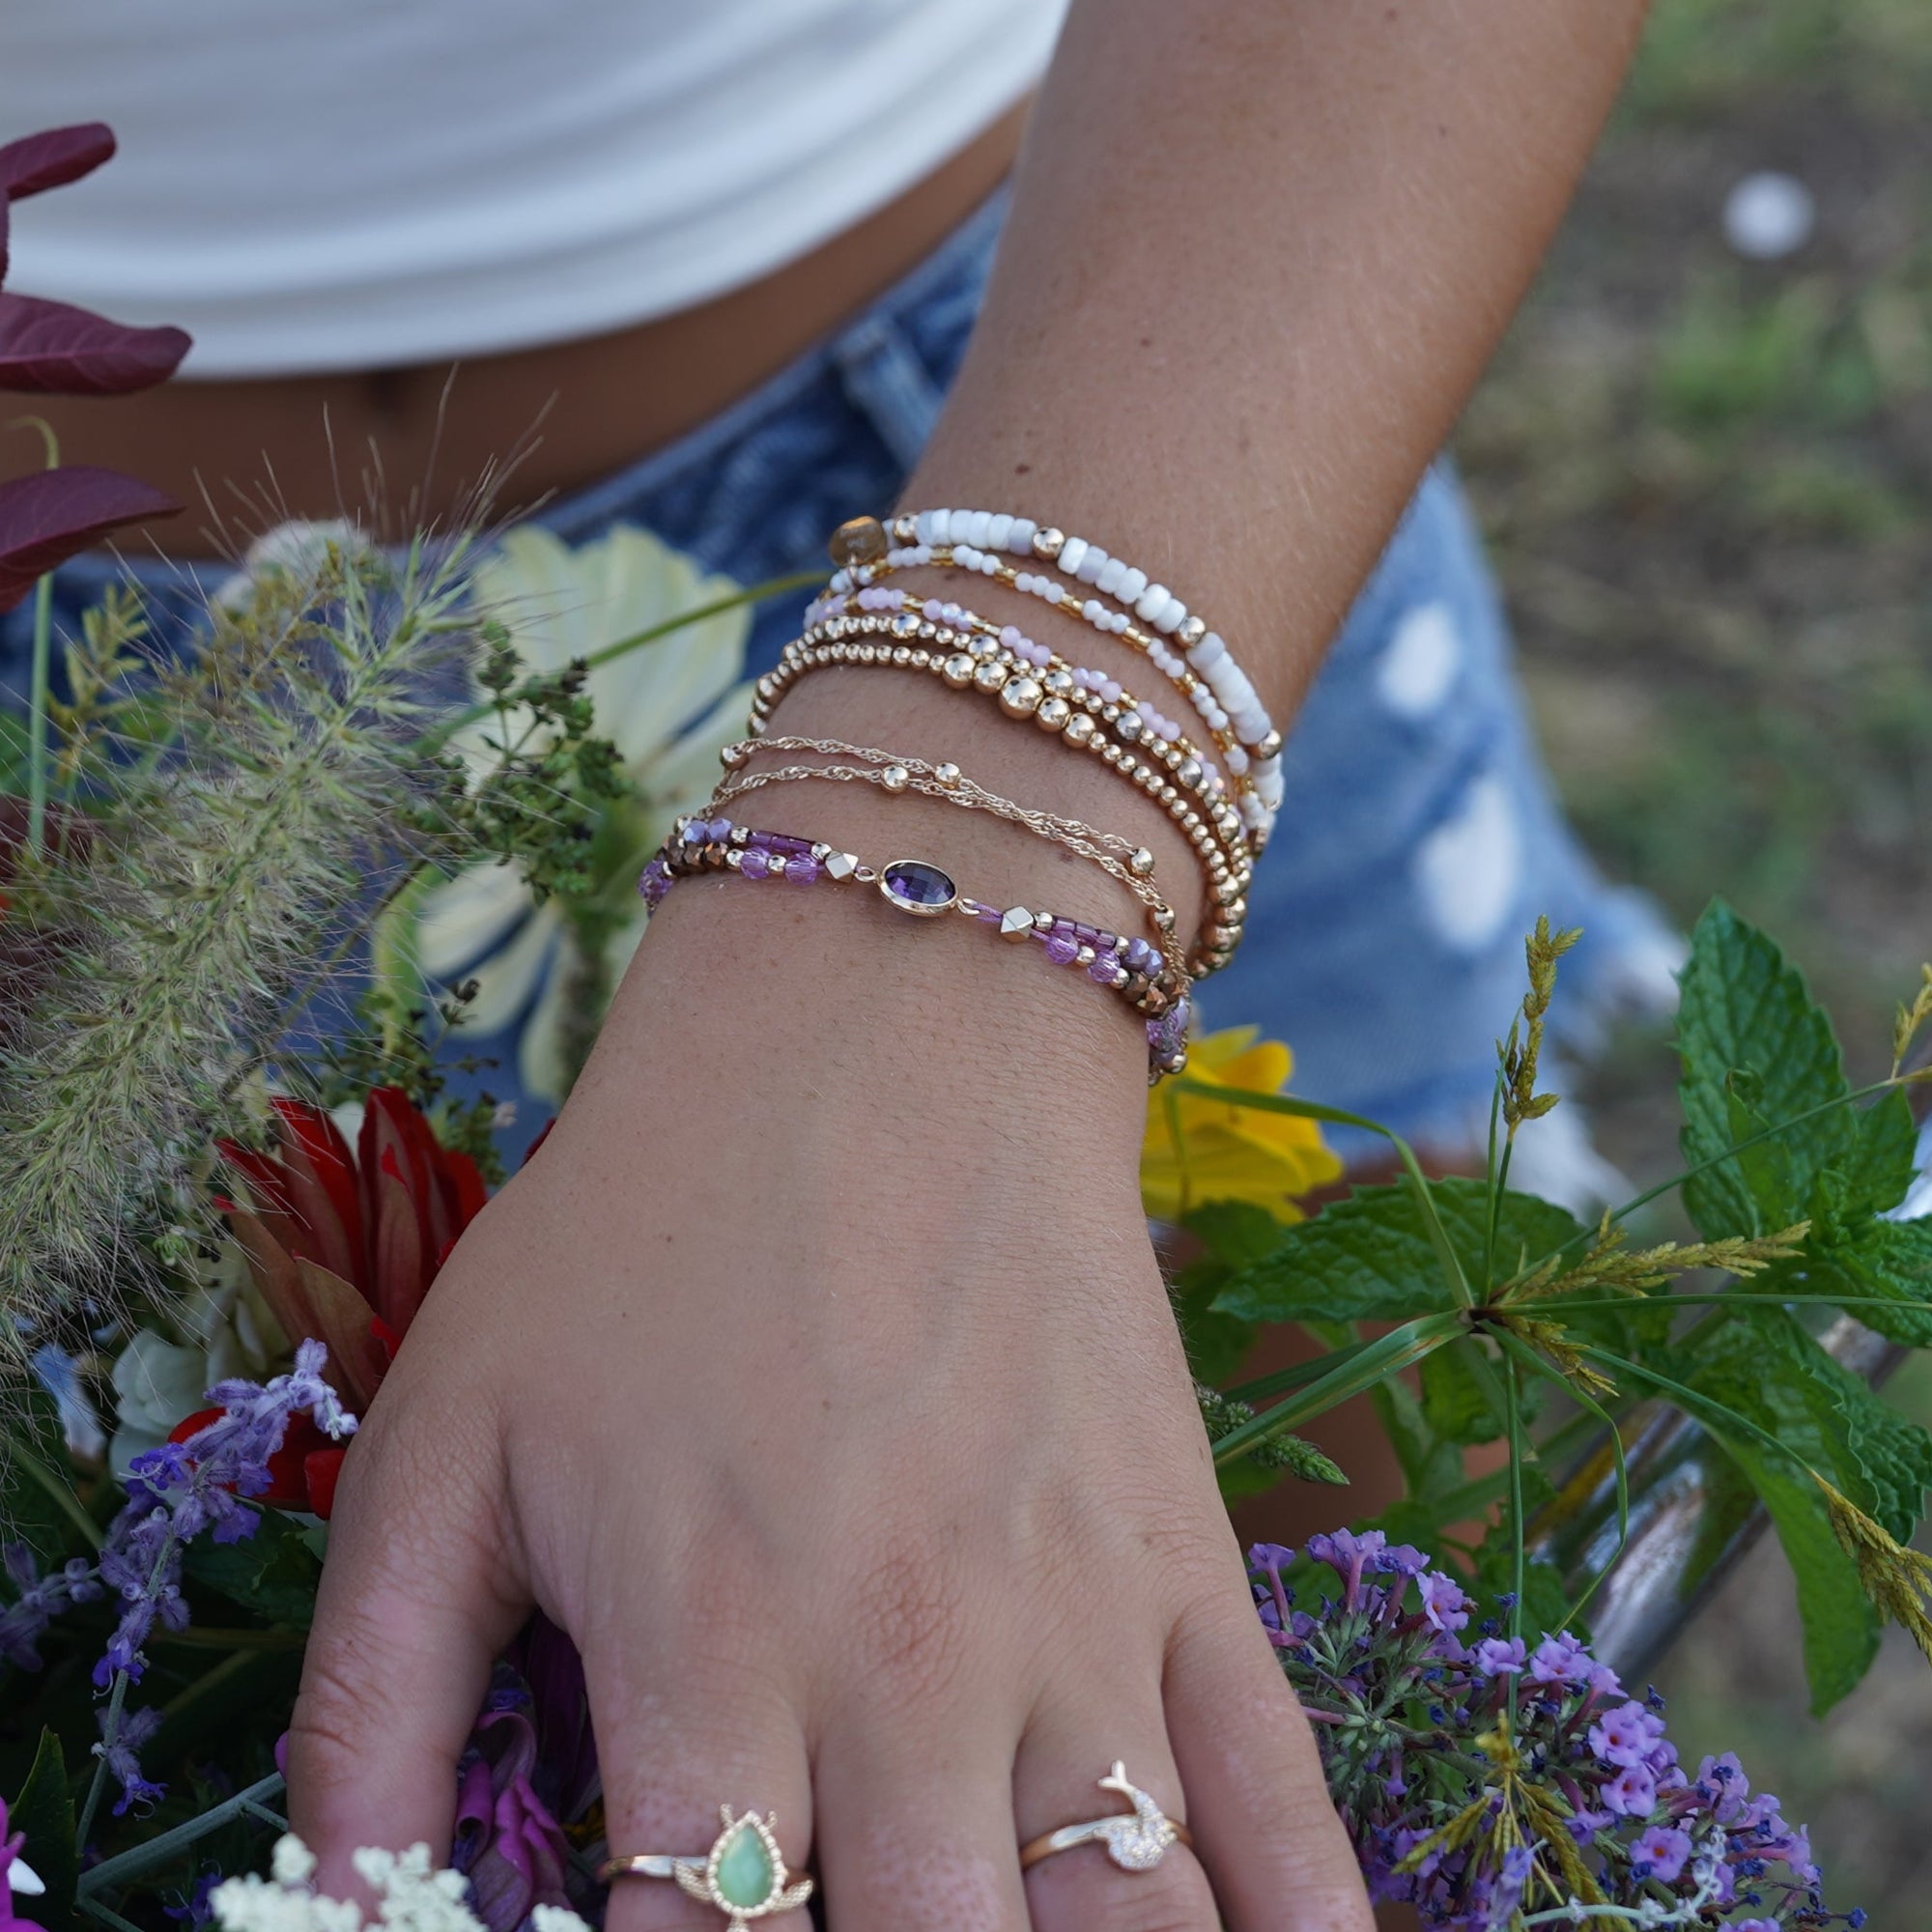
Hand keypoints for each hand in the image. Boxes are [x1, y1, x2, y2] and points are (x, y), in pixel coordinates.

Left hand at [284, 858, 1373, 1929]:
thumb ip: (369, 1702)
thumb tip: (333, 1915)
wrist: (885, 1028)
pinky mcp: (1192, 1564)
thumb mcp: (449, 1436)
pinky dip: (1305, 1920)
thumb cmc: (647, 1228)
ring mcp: (1081, 1621)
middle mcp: (912, 1666)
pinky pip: (1281, 1800)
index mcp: (711, 1649)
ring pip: (1128, 1926)